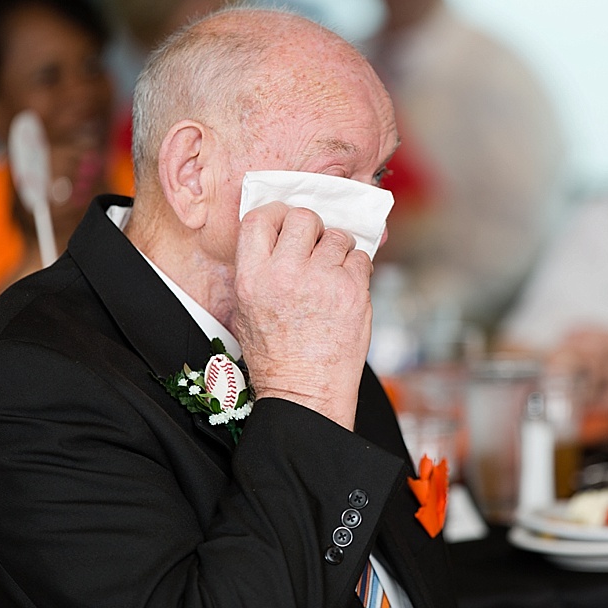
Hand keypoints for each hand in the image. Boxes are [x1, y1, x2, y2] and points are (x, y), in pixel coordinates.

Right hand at [232, 202, 373, 429]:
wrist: (305, 392)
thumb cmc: (275, 357)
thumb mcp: (246, 313)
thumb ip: (258, 271)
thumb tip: (278, 238)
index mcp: (252, 277)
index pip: (261, 219)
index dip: (277, 215)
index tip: (286, 223)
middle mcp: (285, 274)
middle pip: (304, 217)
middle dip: (313, 227)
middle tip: (315, 246)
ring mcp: (322, 281)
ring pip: (338, 237)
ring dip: (338, 250)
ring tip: (331, 274)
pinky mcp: (353, 292)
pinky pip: (361, 259)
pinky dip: (357, 269)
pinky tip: (346, 289)